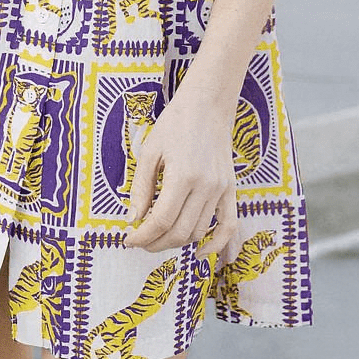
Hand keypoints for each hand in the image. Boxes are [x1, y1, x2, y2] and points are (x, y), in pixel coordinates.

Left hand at [124, 85, 240, 263]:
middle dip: (156, 243)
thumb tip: (133, 220)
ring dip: (177, 242)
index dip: (142, 236)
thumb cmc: (174, 124)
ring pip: (199, 231)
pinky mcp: (231, 189)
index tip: (128, 239)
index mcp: (182, 176)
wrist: (207, 106)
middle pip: (180, 231)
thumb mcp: (149, 152)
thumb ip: (141, 188)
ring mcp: (222, 189)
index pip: (160, 220)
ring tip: (159, 238)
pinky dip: (217, 244)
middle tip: (140, 241)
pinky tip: (199, 252)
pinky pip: (229, 225)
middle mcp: (205, 186)